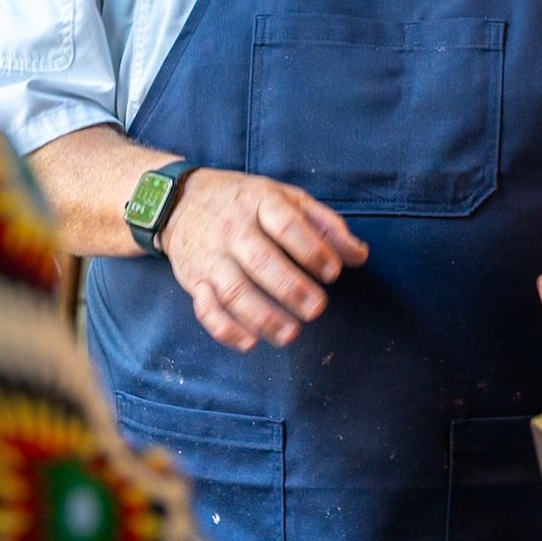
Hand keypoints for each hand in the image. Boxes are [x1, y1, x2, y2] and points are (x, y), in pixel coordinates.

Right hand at [162, 169, 367, 352]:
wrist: (182, 201)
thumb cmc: (247, 202)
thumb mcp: (287, 198)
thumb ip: (325, 225)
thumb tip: (359, 256)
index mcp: (260, 202)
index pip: (287, 225)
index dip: (312, 249)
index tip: (333, 272)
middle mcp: (233, 229)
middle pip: (261, 261)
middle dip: (291, 288)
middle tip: (318, 309)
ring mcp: (211, 256)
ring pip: (235, 291)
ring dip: (263, 317)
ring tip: (291, 334)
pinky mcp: (194, 280)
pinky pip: (206, 309)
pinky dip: (225, 329)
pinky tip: (250, 342)